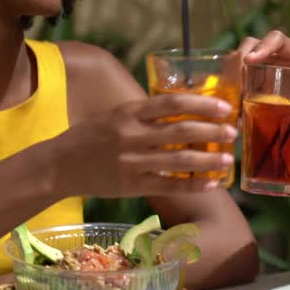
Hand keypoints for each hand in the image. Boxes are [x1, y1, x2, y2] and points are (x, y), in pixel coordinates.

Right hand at [52, 93, 237, 196]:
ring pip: (179, 160)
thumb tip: (184, 107)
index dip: (201, 103)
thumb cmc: (90, 137)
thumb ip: (144, 112)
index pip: (171, 103)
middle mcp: (131, 135)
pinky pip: (169, 185)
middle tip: (232, 132)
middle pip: (181, 131)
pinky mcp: (131, 186)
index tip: (223, 106)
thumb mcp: (114, 115)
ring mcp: (132, 162)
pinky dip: (193, 185)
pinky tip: (211, 184)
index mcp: (128, 113)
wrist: (57, 166)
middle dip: (212, 131)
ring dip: (208, 160)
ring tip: (228, 159)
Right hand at [239, 30, 289, 141]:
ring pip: (240, 64)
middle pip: (252, 46)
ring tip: (234, 104)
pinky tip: (236, 116)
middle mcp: (280, 60)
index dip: (264, 45)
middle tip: (237, 86)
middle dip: (239, 60)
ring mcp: (266, 72)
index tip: (251, 60)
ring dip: (232, 79)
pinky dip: (233, 96)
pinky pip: (238, 84)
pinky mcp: (258, 88)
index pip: (278, 40)